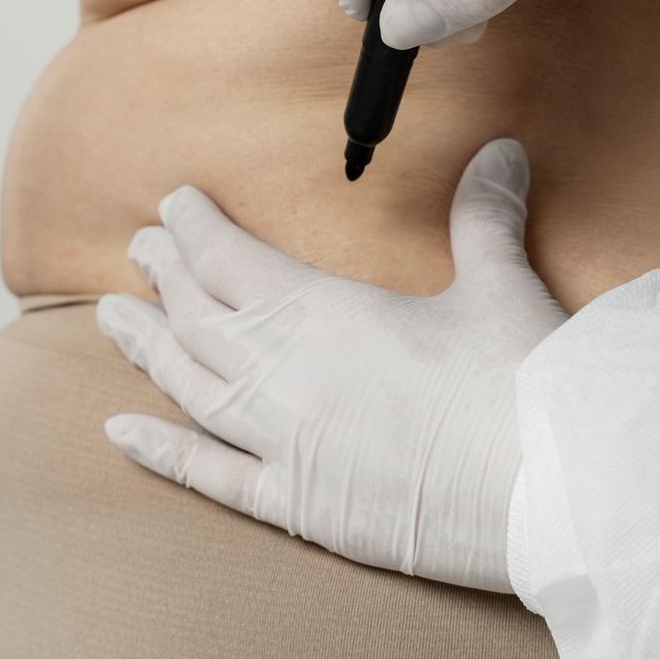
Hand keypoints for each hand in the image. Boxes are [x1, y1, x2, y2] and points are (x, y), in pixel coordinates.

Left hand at [95, 138, 563, 592]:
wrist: (547, 489)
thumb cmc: (523, 384)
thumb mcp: (500, 286)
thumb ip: (484, 218)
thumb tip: (500, 152)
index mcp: (325, 313)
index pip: (233, 259)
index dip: (196, 228)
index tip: (174, 205)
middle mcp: (286, 376)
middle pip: (201, 316)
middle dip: (167, 277)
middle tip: (140, 249)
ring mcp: (284, 446)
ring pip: (191, 386)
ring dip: (147, 347)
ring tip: (112, 317)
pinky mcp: (299, 506)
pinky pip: (210, 475)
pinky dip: (161, 451)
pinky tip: (120, 432)